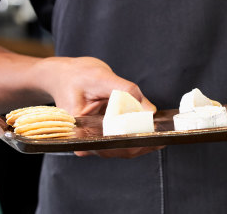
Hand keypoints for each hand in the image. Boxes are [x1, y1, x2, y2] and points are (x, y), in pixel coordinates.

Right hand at [35, 56, 163, 157]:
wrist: (63, 75)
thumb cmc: (77, 75)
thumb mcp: (102, 77)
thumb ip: (127, 91)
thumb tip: (151, 111)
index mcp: (80, 131)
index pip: (111, 144)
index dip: (134, 142)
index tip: (153, 137)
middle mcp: (86, 141)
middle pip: (120, 150)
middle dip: (143, 143)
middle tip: (163, 134)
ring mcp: (94, 140)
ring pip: (123, 148)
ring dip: (143, 141)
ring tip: (161, 131)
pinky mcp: (102, 134)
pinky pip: (122, 140)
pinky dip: (137, 134)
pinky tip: (151, 127)